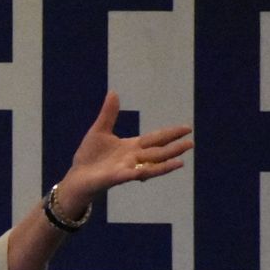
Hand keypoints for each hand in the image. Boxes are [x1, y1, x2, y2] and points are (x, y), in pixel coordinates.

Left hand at [56, 91, 193, 213]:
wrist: (77, 175)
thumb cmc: (89, 156)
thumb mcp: (100, 130)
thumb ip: (109, 114)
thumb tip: (113, 92)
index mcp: (132, 146)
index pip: (156, 138)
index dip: (170, 133)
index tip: (187, 128)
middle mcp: (134, 158)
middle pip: (158, 152)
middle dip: (174, 148)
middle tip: (191, 143)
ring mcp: (127, 169)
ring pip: (150, 166)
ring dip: (165, 164)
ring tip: (181, 162)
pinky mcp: (116, 177)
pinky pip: (131, 175)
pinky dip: (141, 173)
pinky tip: (147, 172)